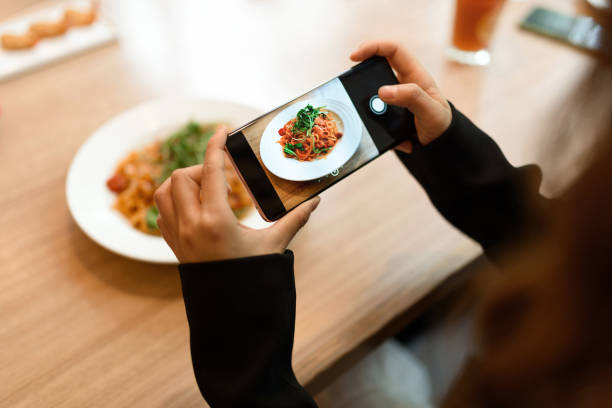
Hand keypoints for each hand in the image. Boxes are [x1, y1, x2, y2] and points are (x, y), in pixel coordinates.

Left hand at [154, 126, 319, 262]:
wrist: (230, 311)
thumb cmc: (253, 277)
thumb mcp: (274, 246)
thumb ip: (294, 220)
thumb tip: (316, 201)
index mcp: (216, 221)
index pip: (211, 171)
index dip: (216, 145)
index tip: (222, 130)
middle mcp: (191, 225)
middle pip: (182, 176)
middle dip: (202, 168)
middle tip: (223, 178)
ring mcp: (177, 236)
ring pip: (165, 191)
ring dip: (183, 182)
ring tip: (207, 189)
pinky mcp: (173, 245)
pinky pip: (162, 211)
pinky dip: (174, 200)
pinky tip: (194, 205)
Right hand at [350, 40, 451, 152]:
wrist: (439, 145)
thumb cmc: (440, 123)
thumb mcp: (430, 111)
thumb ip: (411, 98)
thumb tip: (382, 91)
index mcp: (414, 75)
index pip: (394, 50)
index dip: (374, 47)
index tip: (355, 57)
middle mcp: (402, 83)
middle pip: (377, 66)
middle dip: (361, 70)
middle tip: (349, 79)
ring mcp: (393, 98)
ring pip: (371, 92)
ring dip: (363, 101)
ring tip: (359, 111)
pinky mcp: (386, 113)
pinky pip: (372, 113)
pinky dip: (369, 121)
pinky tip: (374, 132)